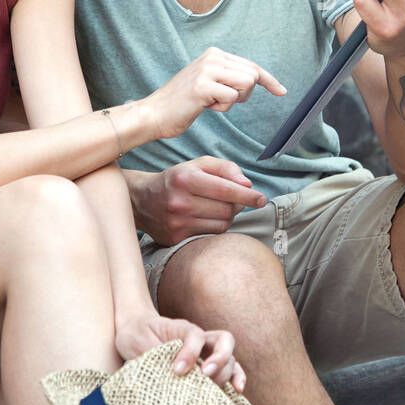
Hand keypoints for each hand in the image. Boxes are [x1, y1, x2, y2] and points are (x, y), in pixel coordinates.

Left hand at [115, 311, 247, 392]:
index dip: (190, 353)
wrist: (136, 330)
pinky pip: (231, 369)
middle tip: (204, 375)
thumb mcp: (137, 340)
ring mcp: (207, 350)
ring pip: (230, 356)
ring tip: (214, 388)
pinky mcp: (208, 365)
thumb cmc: (137, 334)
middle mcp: (200, 338)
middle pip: (223, 340)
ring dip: (226, 372)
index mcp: (183, 328)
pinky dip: (236, 378)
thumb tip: (164, 370)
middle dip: (218, 359)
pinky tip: (236, 390)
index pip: (196, 336)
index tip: (177, 370)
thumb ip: (151, 351)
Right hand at [135, 156, 266, 245]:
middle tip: (232, 199)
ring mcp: (177, 223)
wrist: (142, 200)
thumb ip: (226, 168)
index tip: (262, 199)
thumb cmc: (177, 179)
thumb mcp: (198, 164)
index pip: (225, 190)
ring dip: (227, 217)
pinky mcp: (176, 239)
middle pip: (227, 209)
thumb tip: (247, 185)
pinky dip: (216, 227)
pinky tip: (207, 218)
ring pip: (222, 224)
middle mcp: (180, 202)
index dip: (247, 196)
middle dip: (236, 205)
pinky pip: (211, 236)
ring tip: (216, 207)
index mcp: (186, 178)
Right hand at [141, 47, 285, 140]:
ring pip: (246, 84)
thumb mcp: (209, 82)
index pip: (251, 65)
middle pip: (253, 75)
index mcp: (214, 54)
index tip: (281, 91)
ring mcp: (207, 69)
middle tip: (220, 100)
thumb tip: (256, 78)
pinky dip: (222, 108)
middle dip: (244, 94)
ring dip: (233, 100)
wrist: (154, 114)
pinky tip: (204, 106)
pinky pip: (232, 98)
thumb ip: (229, 76)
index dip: (269, 80)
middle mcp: (212, 57)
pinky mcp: (203, 86)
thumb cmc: (183, 103)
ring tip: (211, 102)